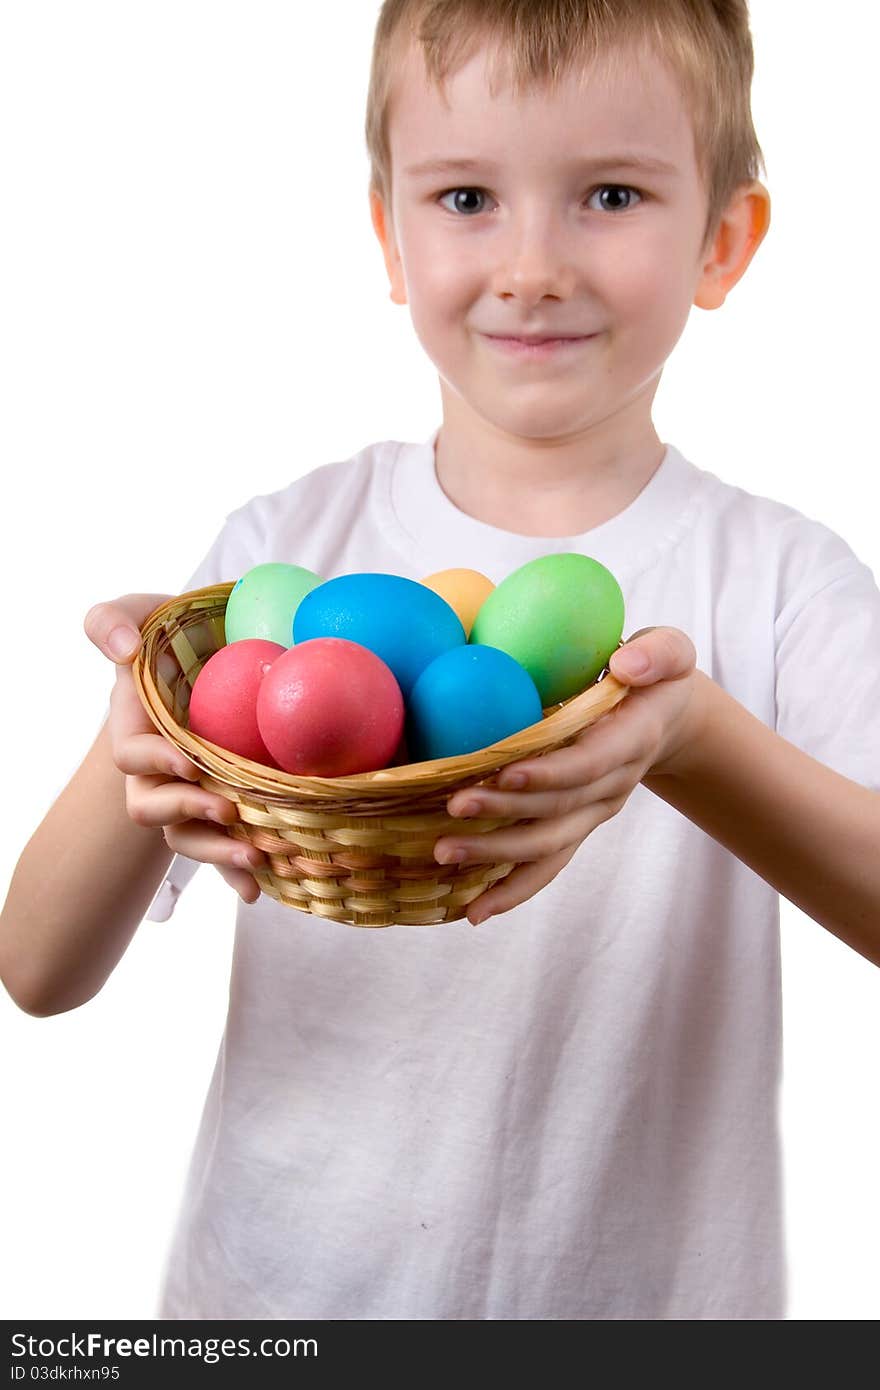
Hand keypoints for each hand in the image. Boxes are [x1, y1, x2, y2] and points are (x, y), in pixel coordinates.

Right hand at [84, 595, 265, 903]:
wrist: (211, 653)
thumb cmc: (170, 632)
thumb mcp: (136, 611)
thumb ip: (113, 620)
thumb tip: (123, 651)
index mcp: (138, 729)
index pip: (133, 757)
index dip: (157, 763)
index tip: (190, 763)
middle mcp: (159, 770)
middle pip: (154, 809)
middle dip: (189, 816)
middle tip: (229, 813)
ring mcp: (190, 792)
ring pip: (187, 837)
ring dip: (217, 853)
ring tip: (254, 857)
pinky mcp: (225, 804)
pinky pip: (224, 848)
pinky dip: (236, 873)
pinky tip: (258, 889)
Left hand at [434, 627, 702, 924]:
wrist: (665, 718)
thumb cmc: (654, 675)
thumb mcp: (670, 652)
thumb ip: (657, 654)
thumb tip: (626, 663)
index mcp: (630, 741)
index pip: (589, 763)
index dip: (550, 772)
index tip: (505, 770)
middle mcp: (612, 787)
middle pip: (557, 809)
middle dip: (504, 812)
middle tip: (453, 808)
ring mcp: (593, 813)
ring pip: (546, 845)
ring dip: (496, 855)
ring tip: (444, 855)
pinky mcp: (576, 826)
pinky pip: (545, 865)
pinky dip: (511, 890)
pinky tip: (471, 911)